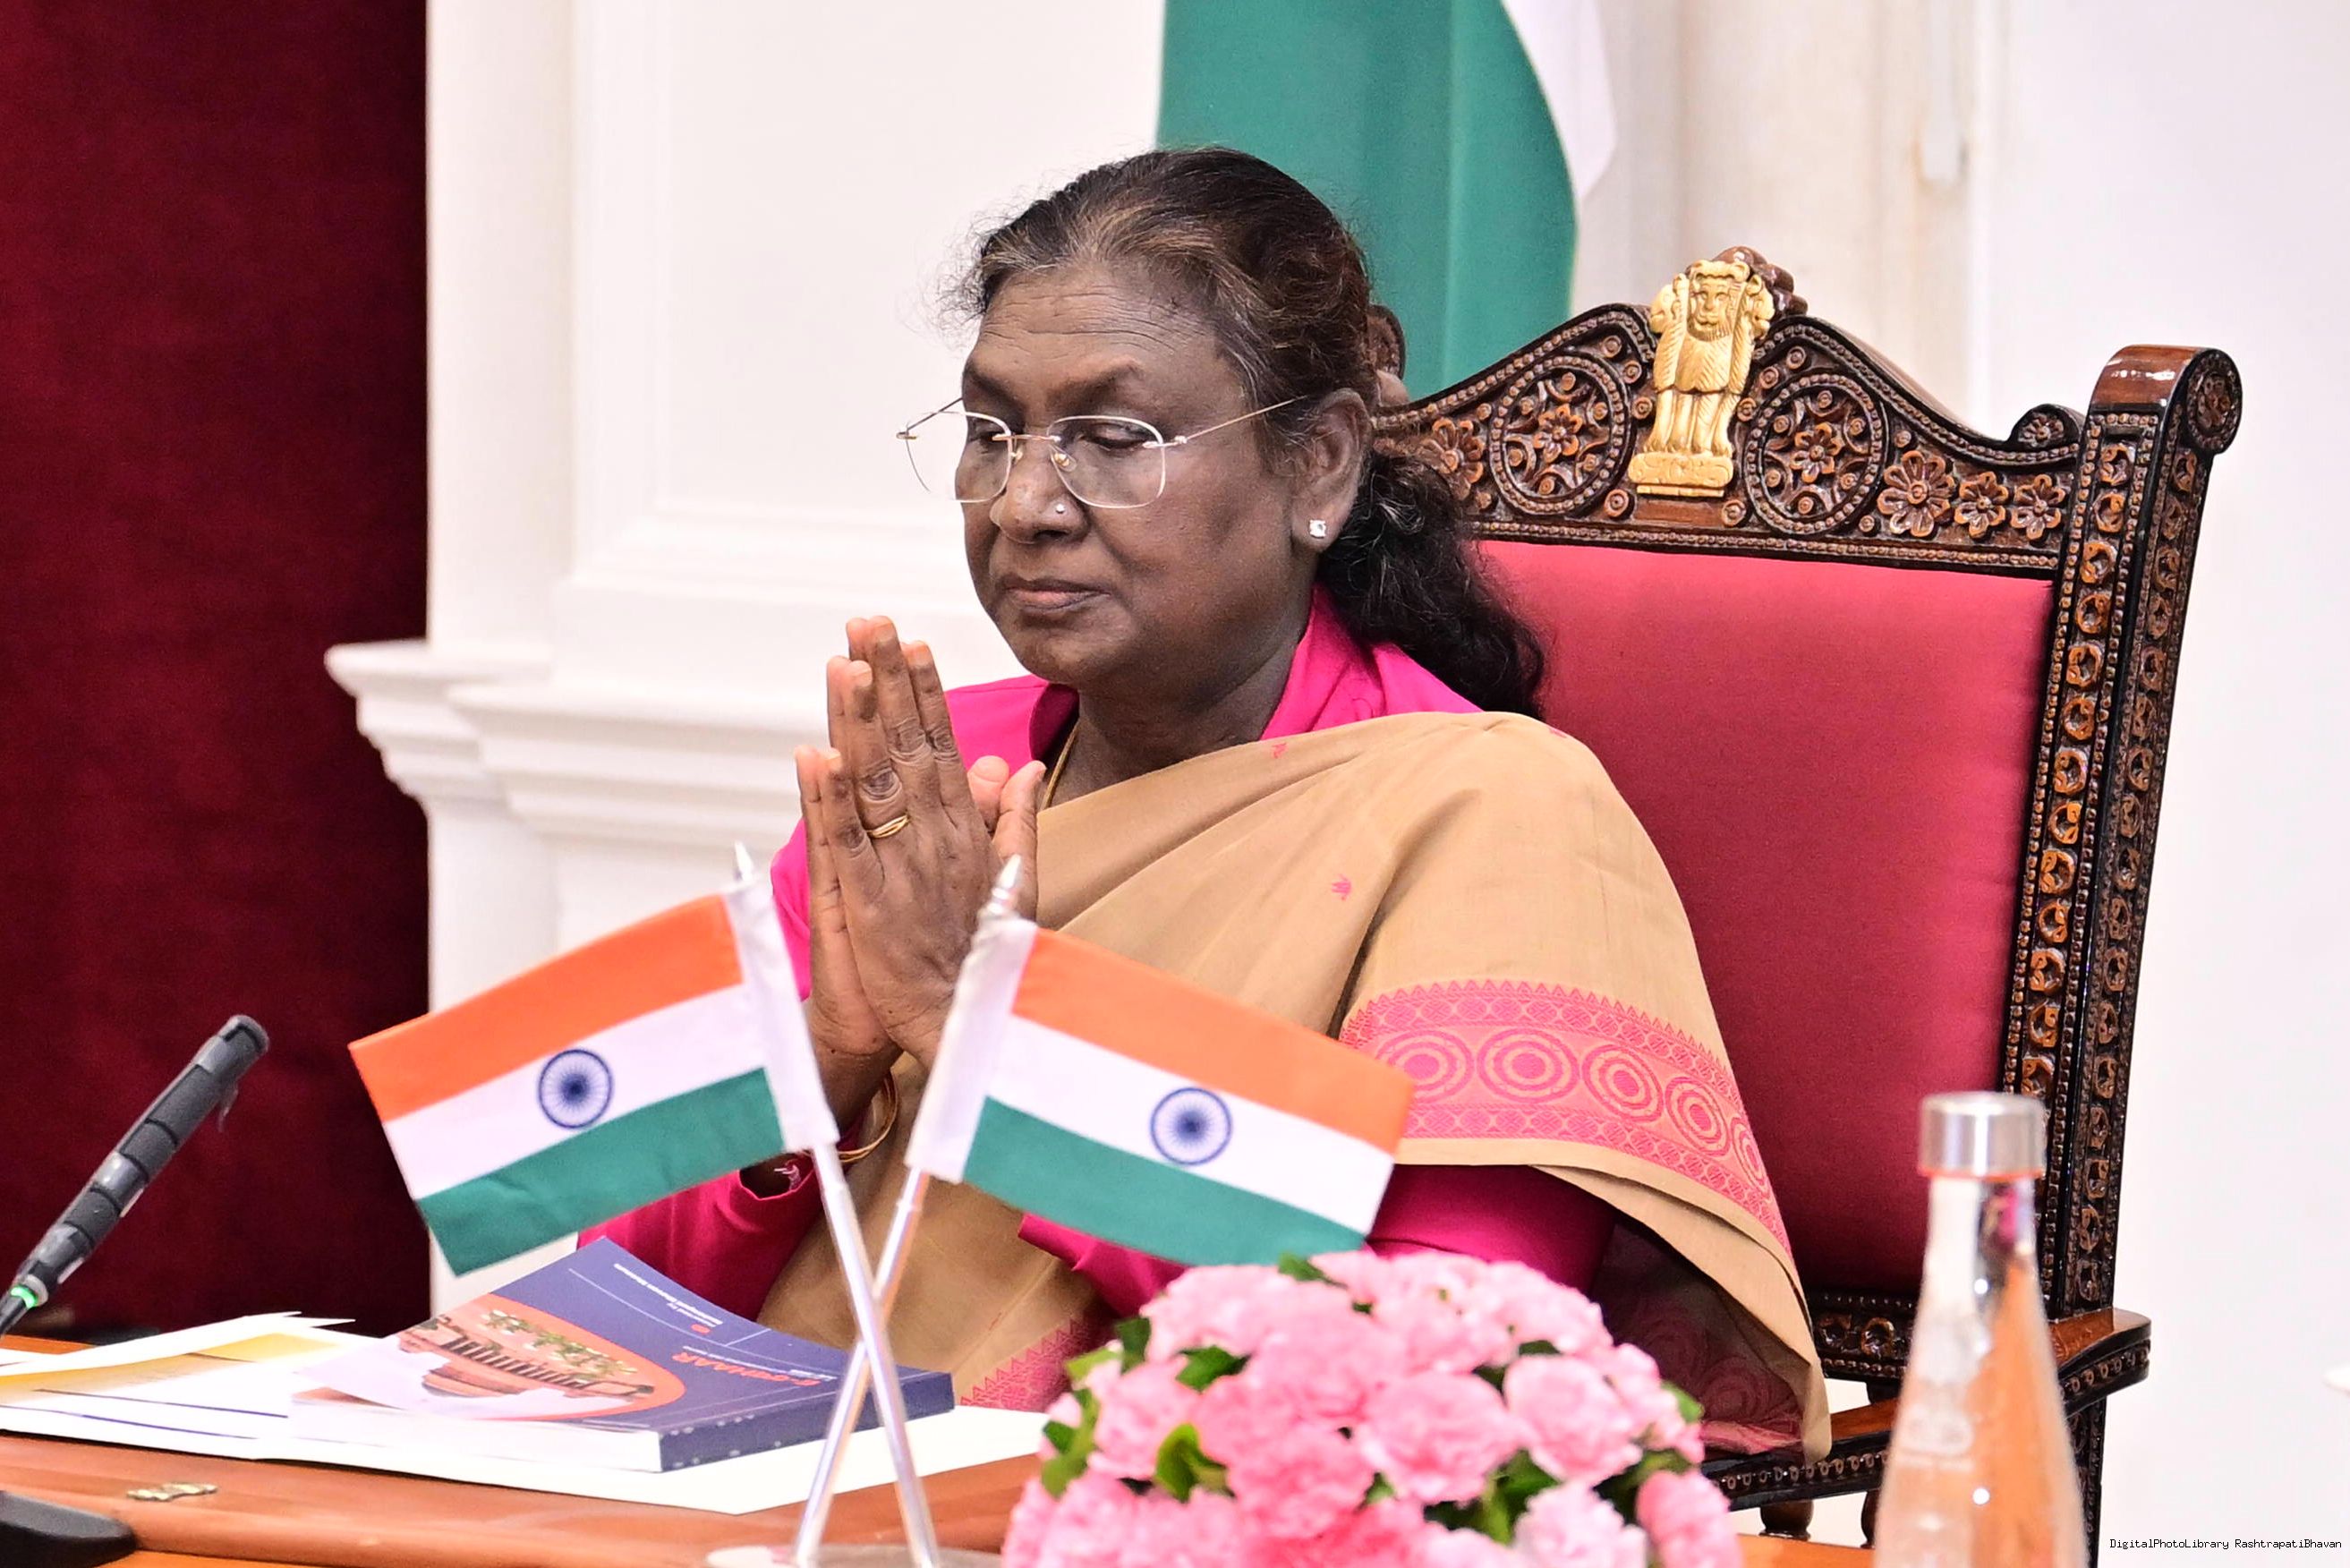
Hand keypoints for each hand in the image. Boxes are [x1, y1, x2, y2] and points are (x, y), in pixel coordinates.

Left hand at [809, 618, 1042, 1066]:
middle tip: (869, 623)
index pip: (941, 747)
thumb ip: (1011, 821)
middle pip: (907, 747)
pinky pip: (846, 842)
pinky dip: (829, 800)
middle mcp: (936, 839)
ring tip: (844, 663)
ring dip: (859, 720)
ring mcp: (901, 868)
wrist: (972, 1029)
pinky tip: (815, 755)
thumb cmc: (991, 962)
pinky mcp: (869, 906)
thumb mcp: (1017, 883)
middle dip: (888, 681)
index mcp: (966, 832)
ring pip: (876, 782)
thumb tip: (1014, 766)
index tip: (911, 642)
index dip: (924, 693)